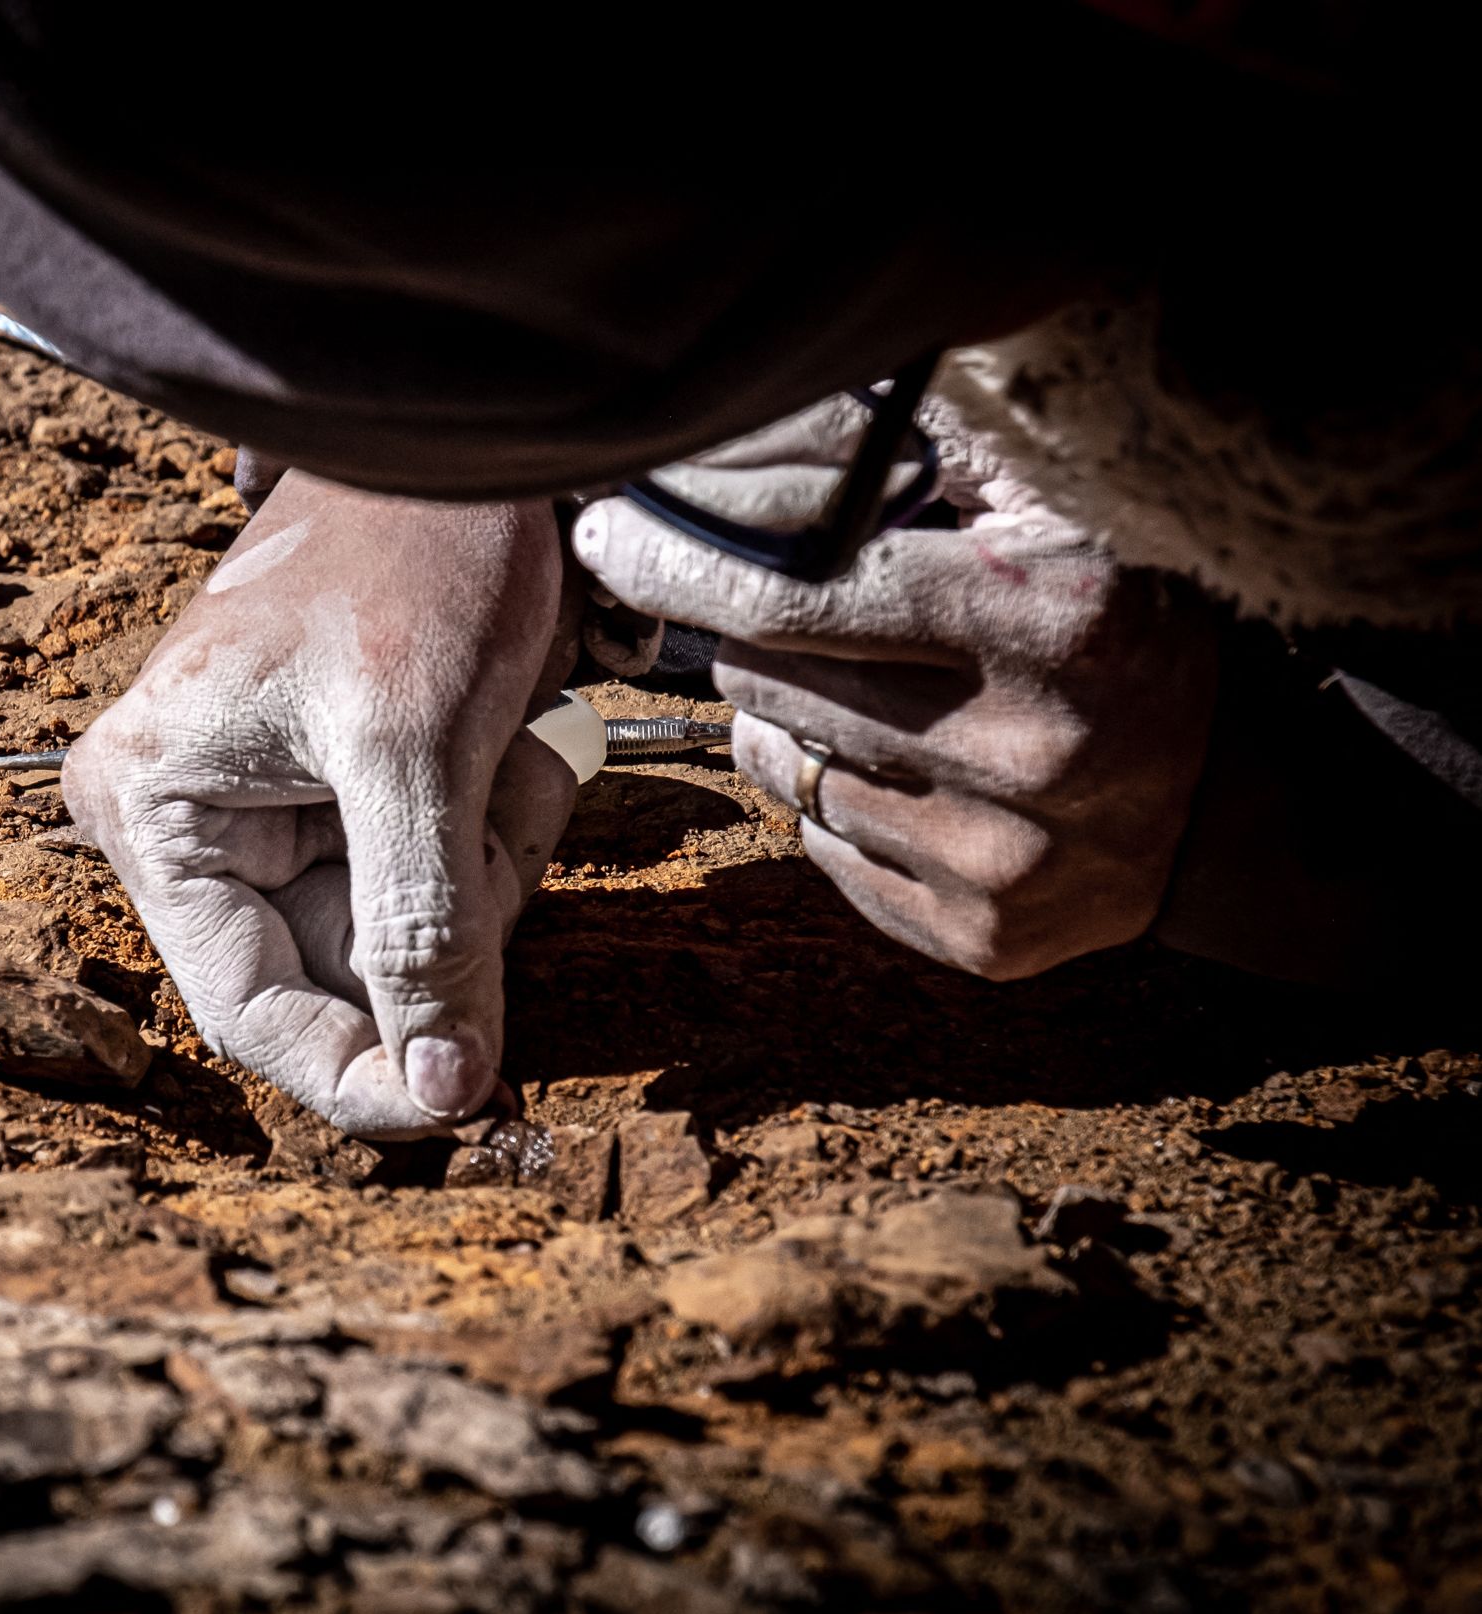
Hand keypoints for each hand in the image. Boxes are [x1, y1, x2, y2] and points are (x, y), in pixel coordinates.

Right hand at [64, 471, 573, 1135]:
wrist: (469, 432)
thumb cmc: (410, 551)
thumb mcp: (412, 748)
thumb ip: (419, 928)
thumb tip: (440, 1094)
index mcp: (155, 810)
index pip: (249, 1010)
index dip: (359, 1073)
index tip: (469, 1108)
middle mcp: (193, 825)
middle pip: (341, 976)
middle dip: (448, 924)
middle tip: (500, 816)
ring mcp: (273, 812)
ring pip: (407, 936)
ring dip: (484, 870)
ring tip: (508, 753)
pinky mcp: (348, 794)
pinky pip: (439, 881)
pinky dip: (496, 836)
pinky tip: (513, 749)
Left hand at [570, 396, 1217, 978]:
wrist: (1230, 806)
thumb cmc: (1121, 634)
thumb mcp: (1062, 525)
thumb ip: (929, 476)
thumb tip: (758, 443)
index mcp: (1050, 623)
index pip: (804, 594)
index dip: (688, 564)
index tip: (612, 539)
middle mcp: (1027, 752)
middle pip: (775, 684)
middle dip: (759, 642)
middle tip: (796, 621)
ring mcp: (1001, 861)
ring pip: (788, 771)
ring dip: (791, 725)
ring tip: (866, 697)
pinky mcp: (980, 941)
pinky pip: (826, 852)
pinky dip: (836, 806)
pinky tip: (903, 776)